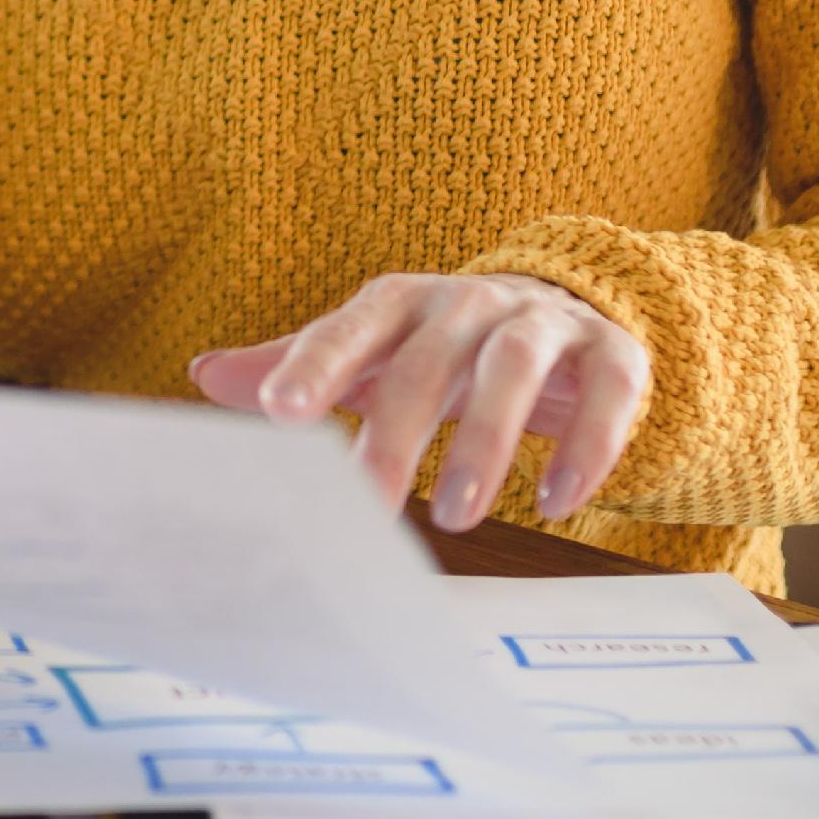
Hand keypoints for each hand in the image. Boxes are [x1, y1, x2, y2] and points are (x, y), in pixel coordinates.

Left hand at [189, 273, 648, 529]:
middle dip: (398, 434)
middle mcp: (471, 303)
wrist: (564, 310)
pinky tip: (558, 503)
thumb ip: (298, 365)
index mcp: (402, 303)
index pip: (352, 327)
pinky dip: (587, 448)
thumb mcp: (373, 351)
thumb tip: (205, 375)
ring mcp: (543, 325)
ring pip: (513, 371)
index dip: (317, 365)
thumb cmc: (444, 344)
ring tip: (456, 516)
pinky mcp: (613, 355)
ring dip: (486, 442)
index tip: (280, 412)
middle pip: (429, 362)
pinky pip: (607, 394)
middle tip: (371, 505)